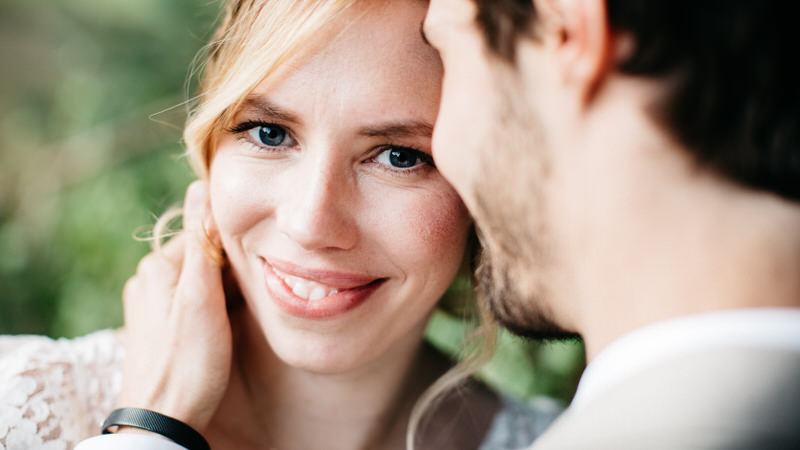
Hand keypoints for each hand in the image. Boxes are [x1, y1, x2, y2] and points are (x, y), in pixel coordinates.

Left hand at [119, 180, 230, 431]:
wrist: (164, 420)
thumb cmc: (188, 362)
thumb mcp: (201, 297)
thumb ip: (200, 242)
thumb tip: (200, 187)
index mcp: (156, 267)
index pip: (205, 237)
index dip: (235, 256)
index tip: (253, 277)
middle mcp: (146, 281)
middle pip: (201, 259)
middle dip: (228, 274)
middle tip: (245, 303)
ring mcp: (148, 306)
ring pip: (198, 282)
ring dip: (221, 294)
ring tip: (233, 321)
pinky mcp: (153, 328)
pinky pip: (189, 304)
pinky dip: (209, 310)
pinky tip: (218, 332)